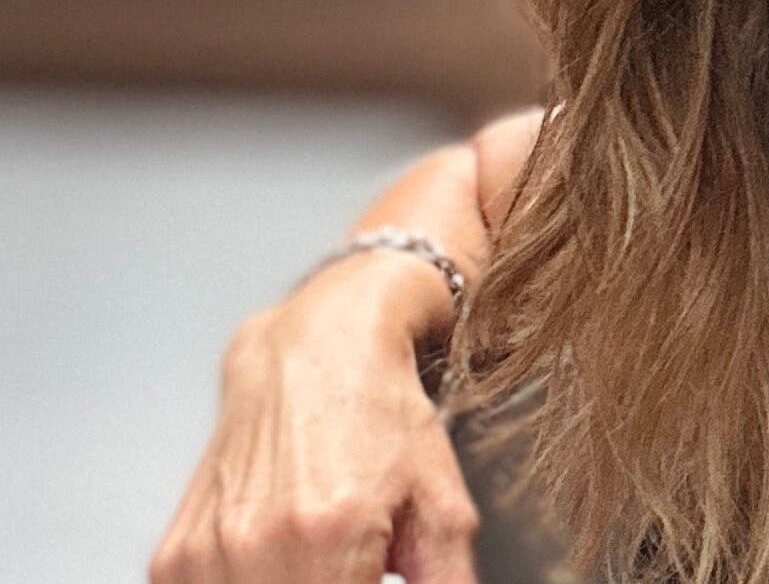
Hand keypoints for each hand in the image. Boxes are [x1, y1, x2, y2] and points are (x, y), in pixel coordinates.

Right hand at [150, 152, 490, 583]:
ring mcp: (206, 552)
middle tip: (355, 568)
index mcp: (328, 538)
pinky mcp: (175, 556)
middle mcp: (257, 545)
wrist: (316, 351)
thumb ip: (448, 581)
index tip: (378, 578)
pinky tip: (284, 558)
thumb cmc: (383, 417)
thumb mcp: (444, 505)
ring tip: (324, 562)